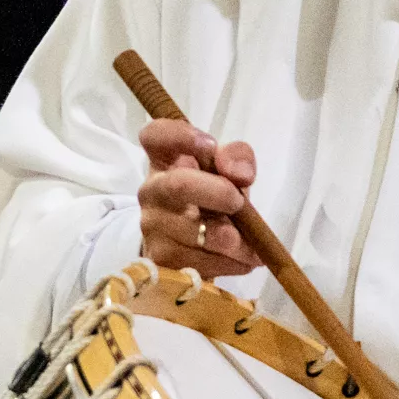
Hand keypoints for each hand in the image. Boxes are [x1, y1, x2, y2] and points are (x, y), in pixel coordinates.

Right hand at [134, 119, 259, 278]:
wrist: (195, 247)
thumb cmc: (214, 199)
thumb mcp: (230, 173)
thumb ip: (238, 159)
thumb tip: (238, 174)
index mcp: (166, 160)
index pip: (155, 136)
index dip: (179, 136)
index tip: (209, 146)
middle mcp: (151, 190)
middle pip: (178, 186)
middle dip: (218, 194)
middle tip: (239, 203)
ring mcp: (151, 226)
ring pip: (196, 231)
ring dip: (233, 238)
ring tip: (247, 242)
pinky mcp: (160, 259)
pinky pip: (200, 262)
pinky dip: (230, 262)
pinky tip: (238, 258)